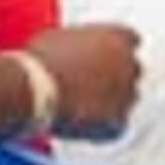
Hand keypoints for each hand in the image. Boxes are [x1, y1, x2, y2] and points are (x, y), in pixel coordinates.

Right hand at [29, 23, 142, 140]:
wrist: (33, 90)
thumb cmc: (40, 62)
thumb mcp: (59, 38)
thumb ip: (79, 43)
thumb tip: (72, 52)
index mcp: (118, 37)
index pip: (130, 40)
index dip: (111, 51)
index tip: (99, 58)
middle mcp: (130, 64)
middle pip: (131, 70)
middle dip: (113, 77)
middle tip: (89, 83)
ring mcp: (126, 95)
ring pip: (126, 99)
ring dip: (109, 102)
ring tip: (81, 106)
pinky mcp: (116, 122)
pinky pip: (115, 125)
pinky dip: (101, 126)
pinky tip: (80, 123)